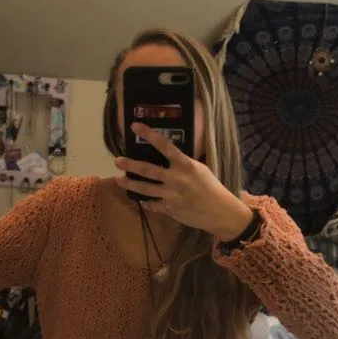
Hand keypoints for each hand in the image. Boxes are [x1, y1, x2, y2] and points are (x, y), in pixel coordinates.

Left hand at [114, 123, 252, 241]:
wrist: (220, 212)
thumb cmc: (212, 188)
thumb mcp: (199, 169)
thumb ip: (182, 164)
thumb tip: (168, 157)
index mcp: (185, 164)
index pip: (164, 145)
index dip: (149, 134)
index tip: (135, 126)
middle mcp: (176, 178)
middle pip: (148, 170)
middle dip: (131, 165)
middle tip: (117, 161)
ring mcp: (171, 195)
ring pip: (145, 189)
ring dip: (130, 184)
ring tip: (118, 180)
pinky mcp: (170, 209)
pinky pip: (152, 205)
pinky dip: (146, 202)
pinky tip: (140, 199)